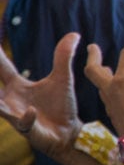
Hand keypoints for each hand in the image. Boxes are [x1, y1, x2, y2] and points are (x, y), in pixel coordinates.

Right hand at [0, 33, 83, 158]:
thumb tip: (74, 34)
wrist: (70, 131)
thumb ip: (63, 57)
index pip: (1, 67)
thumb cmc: (61, 106)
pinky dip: (26, 117)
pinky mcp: (27, 128)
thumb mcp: (62, 78)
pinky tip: (31, 111)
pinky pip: (23, 122)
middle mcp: (11, 99)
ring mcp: (16, 114)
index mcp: (17, 86)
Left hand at [83, 31, 123, 135]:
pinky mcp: (112, 113)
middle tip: (92, 47)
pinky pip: (111, 96)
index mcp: (122, 80)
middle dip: (93, 56)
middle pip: (94, 69)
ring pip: (103, 84)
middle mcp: (110, 89)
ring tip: (116, 72)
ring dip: (107, 76)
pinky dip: (116, 90)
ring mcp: (108, 102)